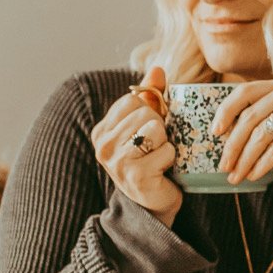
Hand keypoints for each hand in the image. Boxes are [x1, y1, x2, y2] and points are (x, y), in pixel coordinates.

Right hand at [91, 65, 180, 221]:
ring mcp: (117, 162)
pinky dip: (171, 159)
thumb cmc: (151, 160)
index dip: (150, 111)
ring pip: (156, 129)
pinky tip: (162, 172)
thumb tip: (157, 68)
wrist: (154, 204)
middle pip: (146, 112)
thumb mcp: (147, 125)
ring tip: (157, 158)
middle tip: (154, 148)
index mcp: (101, 131)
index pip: (133, 99)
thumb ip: (150, 96)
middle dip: (160, 128)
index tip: (148, 131)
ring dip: (166, 143)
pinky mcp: (136, 176)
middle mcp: (103, 146)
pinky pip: (166, 150)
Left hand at [211, 77, 272, 183]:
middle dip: (232, 145)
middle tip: (222, 166)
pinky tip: (254, 176)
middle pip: (248, 117)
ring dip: (243, 159)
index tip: (214, 133)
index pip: (245, 92)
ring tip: (235, 177)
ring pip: (259, 134)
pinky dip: (261, 164)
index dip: (225, 112)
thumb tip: (238, 135)